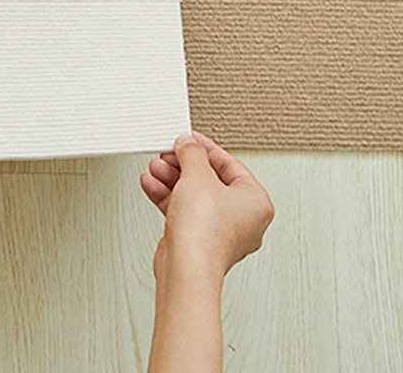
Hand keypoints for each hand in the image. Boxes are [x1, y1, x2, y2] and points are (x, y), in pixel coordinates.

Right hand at [140, 131, 273, 279]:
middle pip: (210, 180)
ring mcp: (220, 230)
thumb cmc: (205, 231)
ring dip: (172, 178)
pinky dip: (167, 196)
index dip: (206, 148)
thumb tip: (188, 144)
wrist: (187, 268)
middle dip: (184, 165)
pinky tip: (151, 184)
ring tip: (156, 167)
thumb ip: (192, 154)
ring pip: (194, 195)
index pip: (230, 165)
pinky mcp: (199, 239)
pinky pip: (184, 210)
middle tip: (169, 154)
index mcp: (256, 202)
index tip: (189, 139)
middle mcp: (242, 218)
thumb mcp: (198, 176)